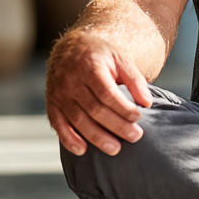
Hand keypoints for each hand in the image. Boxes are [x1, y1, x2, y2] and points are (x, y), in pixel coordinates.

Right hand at [46, 30, 153, 155]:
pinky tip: (82, 151)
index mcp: (90, 66)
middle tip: (134, 137)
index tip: (138, 118)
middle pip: (94, 109)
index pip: (107, 93)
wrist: (71, 47)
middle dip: (116, 126)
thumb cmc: (101, 55)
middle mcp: (71, 80)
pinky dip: (69, 139)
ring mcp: (59, 93)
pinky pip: (58, 124)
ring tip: (115, 149)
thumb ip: (134, 80)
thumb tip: (147, 103)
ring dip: (96, 137)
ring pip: (78, 120)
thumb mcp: (121, 59)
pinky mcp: (52, 104)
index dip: (123, 108)